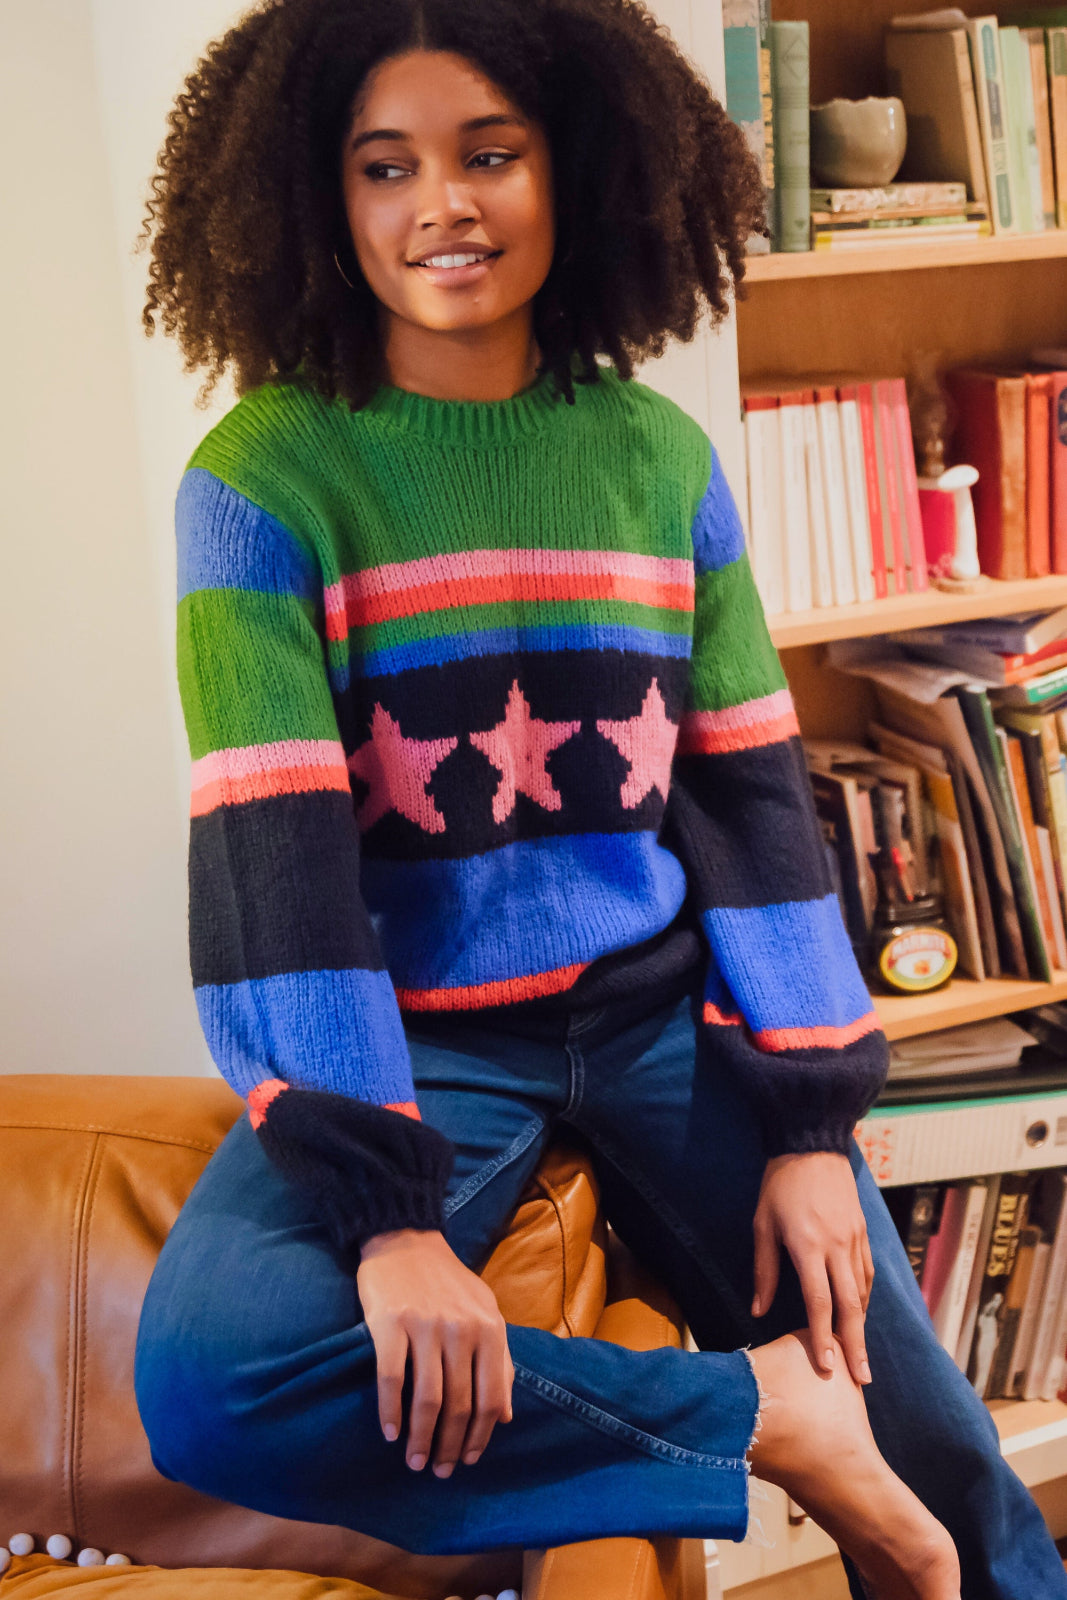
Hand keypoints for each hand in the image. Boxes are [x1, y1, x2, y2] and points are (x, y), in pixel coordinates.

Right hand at [357, 1228, 513, 1477]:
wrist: (405, 1238)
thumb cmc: (448, 1281)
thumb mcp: (486, 1311)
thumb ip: (500, 1359)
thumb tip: (506, 1416)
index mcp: (490, 1328)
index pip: (491, 1398)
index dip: (481, 1436)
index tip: (469, 1460)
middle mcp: (461, 1330)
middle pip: (459, 1406)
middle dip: (450, 1447)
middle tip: (439, 1471)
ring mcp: (425, 1327)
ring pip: (427, 1400)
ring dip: (420, 1439)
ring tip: (414, 1461)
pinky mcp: (390, 1324)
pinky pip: (391, 1379)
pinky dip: (390, 1412)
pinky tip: (389, 1433)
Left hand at [751, 1152, 874, 1385]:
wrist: (812, 1146)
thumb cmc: (780, 1185)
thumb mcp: (762, 1224)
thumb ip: (764, 1268)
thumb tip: (757, 1310)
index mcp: (809, 1246)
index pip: (819, 1302)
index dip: (823, 1337)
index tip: (827, 1367)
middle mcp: (837, 1246)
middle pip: (850, 1305)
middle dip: (855, 1344)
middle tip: (862, 1378)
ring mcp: (854, 1239)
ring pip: (863, 1291)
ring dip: (862, 1325)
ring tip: (861, 1355)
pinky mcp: (863, 1232)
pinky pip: (867, 1272)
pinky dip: (866, 1296)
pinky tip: (861, 1312)